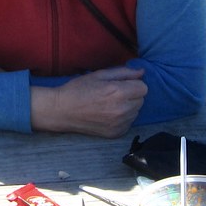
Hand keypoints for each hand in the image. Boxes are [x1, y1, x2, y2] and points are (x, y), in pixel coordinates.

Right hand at [31, 67, 146, 137]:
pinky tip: (109, 114)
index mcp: (118, 92)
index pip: (143, 87)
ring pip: (136, 112)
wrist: (62, 111)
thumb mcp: (100, 74)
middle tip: (114, 94)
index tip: (121, 84)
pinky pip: (129, 123)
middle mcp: (122, 109)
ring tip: (110, 104)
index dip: (133, 84)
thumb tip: (142, 72)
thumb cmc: (79, 89)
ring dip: (129, 107)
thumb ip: (124, 72)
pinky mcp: (116, 133)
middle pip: (141, 100)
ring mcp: (119, 124)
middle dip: (132, 95)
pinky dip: (123, 118)